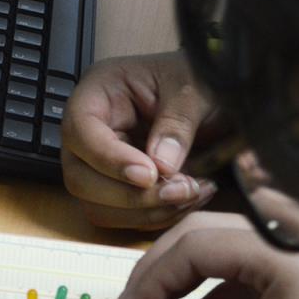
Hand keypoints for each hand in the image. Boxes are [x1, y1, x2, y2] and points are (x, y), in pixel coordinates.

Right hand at [60, 51, 228, 229]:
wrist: (218, 96)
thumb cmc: (198, 80)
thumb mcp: (194, 88)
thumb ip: (177, 123)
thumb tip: (161, 167)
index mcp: (99, 93)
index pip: (80, 131)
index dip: (109, 159)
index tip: (149, 174)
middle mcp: (92, 132)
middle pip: (79, 178)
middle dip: (129, 196)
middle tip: (180, 190)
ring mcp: (102, 165)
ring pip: (99, 207)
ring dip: (147, 212)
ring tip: (192, 193)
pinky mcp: (120, 189)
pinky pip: (125, 219)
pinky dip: (159, 217)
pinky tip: (192, 199)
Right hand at [113, 212, 298, 298]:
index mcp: (281, 248)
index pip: (195, 246)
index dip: (151, 280)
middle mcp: (290, 232)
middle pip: (204, 234)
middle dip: (161, 271)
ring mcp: (297, 248)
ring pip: (221, 247)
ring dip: (184, 279)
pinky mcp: (298, 269)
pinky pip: (243, 267)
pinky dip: (212, 290)